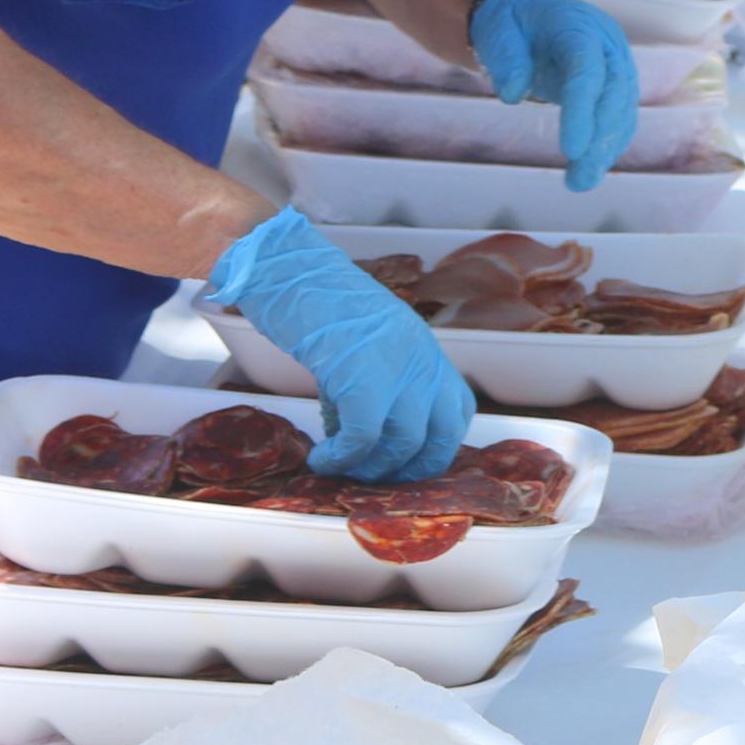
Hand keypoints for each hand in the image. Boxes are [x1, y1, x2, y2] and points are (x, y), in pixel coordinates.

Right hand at [207, 207, 473, 479]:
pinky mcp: (360, 372)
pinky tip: (321, 459)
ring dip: (369, 468)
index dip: (435, 447)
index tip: (403, 464)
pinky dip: (341, 459)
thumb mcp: (362, 345)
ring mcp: (394, 363)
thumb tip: (359, 440)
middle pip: (440, 436)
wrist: (286, 268)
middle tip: (372, 477)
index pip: (457, 410)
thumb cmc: (314, 303)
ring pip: (403, 442)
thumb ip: (372, 386)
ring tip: (339, 467)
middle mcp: (420, 356)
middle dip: (407, 469)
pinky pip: (363, 437)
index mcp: (423, 348)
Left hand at [471, 0, 641, 189]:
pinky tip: (592, 167)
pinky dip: (609, 143)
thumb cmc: (510, 24)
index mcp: (576, 25)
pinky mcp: (617, 83)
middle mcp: (605, 43)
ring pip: (622, 108)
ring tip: (582, 181)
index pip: (586, 68)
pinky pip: (621, 115)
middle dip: (600, 138)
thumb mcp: (496, 30)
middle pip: (613, 92)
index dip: (581, 109)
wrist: (528, 14)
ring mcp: (616, 63)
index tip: (570, 150)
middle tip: (579, 178)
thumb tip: (513, 94)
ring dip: (606, 148)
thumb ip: (506, 58)